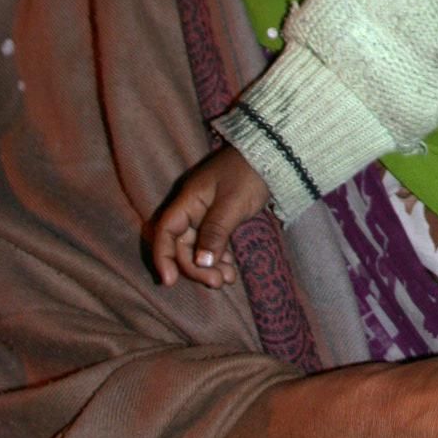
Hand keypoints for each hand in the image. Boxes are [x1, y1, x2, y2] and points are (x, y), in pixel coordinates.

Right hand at [150, 145, 268, 287]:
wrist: (274, 155)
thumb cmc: (250, 174)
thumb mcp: (233, 204)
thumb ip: (215, 233)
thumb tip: (200, 263)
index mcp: (189, 200)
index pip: (165, 231)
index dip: (163, 257)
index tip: (170, 281)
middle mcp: (192, 207)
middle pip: (181, 244)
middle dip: (195, 267)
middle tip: (217, 282)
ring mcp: (206, 212)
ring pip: (198, 246)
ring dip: (208, 266)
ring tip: (227, 280)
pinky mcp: (220, 217)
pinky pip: (212, 243)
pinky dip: (219, 258)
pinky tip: (230, 271)